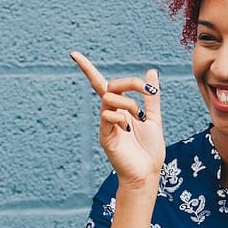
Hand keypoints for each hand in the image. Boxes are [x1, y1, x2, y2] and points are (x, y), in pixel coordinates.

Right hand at [71, 51, 164, 187]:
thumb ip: (151, 96)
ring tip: (139, 118)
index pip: (102, 85)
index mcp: (121, 109)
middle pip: (110, 86)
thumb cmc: (150, 150)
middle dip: (130, 83)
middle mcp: (110, 115)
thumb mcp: (154, 118)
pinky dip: (121, 117)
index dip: (87, 69)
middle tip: (147, 90)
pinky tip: (129, 129)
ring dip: (129, 103)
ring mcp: (106, 125)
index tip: (73, 54)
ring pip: (109, 98)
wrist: (148, 173)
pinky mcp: (105, 136)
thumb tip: (151, 72)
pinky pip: (107, 116)